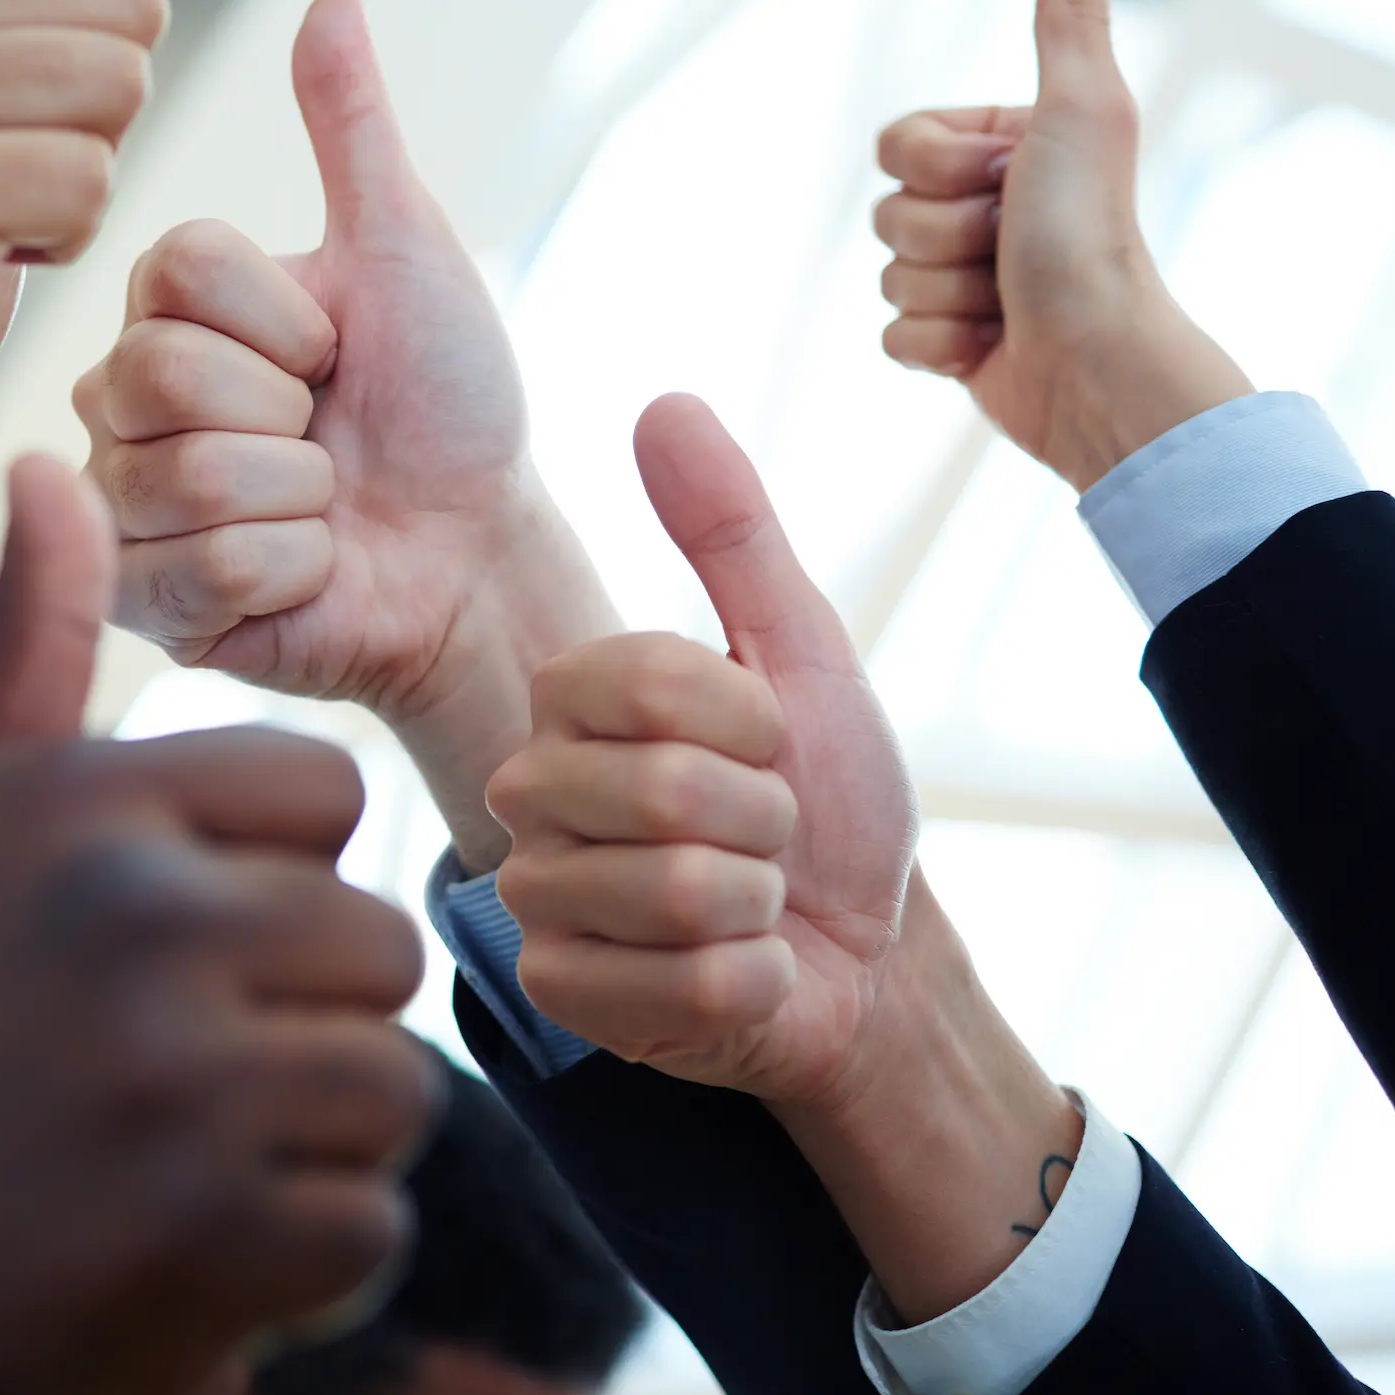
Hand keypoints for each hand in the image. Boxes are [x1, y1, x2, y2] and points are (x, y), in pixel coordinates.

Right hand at [0, 455, 434, 1394]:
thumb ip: (29, 650)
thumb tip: (52, 469)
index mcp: (85, 805)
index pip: (322, 794)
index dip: (270, 875)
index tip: (184, 938)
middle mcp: (135, 920)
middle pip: (374, 943)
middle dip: (303, 1017)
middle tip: (186, 1071)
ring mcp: (178, 1081)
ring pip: (389, 1082)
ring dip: (309, 1139)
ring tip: (192, 1154)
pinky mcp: (212, 1233)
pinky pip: (365, 1219)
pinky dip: (295, 1255)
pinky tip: (191, 1247)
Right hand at [76, 0, 615, 862]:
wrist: (477, 554)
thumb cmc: (447, 406)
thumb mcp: (406, 251)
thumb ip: (354, 130)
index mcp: (170, 307)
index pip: (178, 272)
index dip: (287, 318)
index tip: (333, 351)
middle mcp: (122, 401)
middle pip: (160, 375)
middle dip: (290, 414)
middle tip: (326, 435)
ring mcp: (124, 506)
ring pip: (187, 477)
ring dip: (300, 498)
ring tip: (319, 506)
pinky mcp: (143, 604)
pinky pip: (204, 569)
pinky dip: (293, 570)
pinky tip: (305, 570)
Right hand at [488, 400, 1078, 1321]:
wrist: (863, 958)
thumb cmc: (831, 802)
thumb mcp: (801, 656)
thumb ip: (729, 533)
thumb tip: (665, 400)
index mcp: (573, 699)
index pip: (649, 677)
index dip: (752, 717)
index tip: (773, 742)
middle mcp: (531, 789)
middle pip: (666, 789)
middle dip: (765, 822)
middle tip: (765, 837)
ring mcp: (540, 897)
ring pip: (677, 891)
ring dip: (763, 907)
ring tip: (753, 905)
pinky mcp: (564, 994)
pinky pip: (687, 984)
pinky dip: (752, 983)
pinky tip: (741, 974)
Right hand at [874, 0, 1249, 490]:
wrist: (1097, 365)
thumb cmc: (1089, 237)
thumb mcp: (1080, 111)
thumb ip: (1068, 19)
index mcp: (1001, 149)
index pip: (895, 146)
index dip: (936, 169)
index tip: (1007, 181)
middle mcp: (982, 208)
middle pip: (885, 213)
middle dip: (944, 240)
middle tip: (1010, 250)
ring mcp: (964, 277)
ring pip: (886, 278)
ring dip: (946, 297)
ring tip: (1009, 303)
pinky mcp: (951, 342)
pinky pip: (892, 338)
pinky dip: (938, 349)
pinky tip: (990, 347)